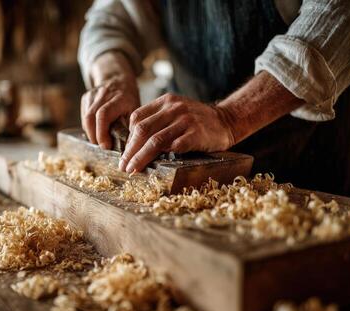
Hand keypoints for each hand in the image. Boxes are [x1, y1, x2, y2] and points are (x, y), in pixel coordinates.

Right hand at [81, 75, 139, 148]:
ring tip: (101, 140)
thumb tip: (127, 148)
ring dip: (91, 133)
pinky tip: (98, 130)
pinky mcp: (86, 97)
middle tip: (102, 147)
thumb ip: (130, 127)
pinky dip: (89, 128)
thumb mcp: (136, 111)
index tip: (106, 146)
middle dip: (94, 136)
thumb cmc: (130, 100)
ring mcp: (93, 94)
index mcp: (120, 97)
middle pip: (90, 117)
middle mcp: (104, 93)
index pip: (103, 115)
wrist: (119, 80)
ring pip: (86, 118)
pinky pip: (84, 117)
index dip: (101, 133)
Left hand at [119, 93, 235, 172]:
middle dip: (130, 151)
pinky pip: (176, 146)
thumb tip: (133, 144)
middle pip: (142, 131)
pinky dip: (165, 156)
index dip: (128, 137)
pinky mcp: (197, 133)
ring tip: (132, 169)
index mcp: (165, 102)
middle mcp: (174, 108)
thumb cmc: (196, 121)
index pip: (137, 118)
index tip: (126, 152)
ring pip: (155, 141)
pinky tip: (157, 165)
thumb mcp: (175, 112)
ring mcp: (186, 120)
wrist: (226, 120)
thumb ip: (157, 121)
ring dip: (140, 158)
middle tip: (123, 166)